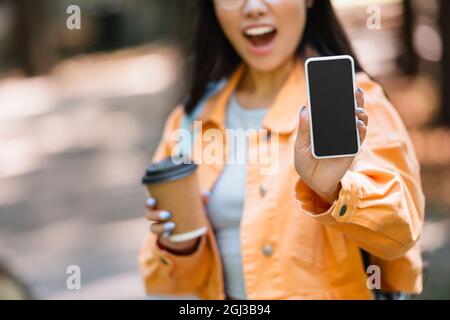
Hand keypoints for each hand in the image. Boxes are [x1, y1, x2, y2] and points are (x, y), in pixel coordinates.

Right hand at [145, 192, 209, 254]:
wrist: (189, 228)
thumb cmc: (188, 209)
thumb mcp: (194, 203)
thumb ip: (200, 198)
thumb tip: (207, 195)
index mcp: (160, 205)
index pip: (149, 203)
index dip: (148, 202)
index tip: (153, 200)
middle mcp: (156, 217)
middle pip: (149, 215)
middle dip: (156, 215)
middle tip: (168, 214)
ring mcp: (159, 227)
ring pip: (153, 228)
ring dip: (161, 227)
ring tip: (172, 225)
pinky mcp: (165, 237)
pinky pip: (161, 237)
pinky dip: (165, 236)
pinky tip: (169, 236)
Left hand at [294, 88, 367, 203]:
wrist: (314, 181)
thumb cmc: (305, 162)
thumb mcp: (301, 145)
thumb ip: (305, 129)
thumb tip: (305, 109)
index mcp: (322, 123)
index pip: (329, 104)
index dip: (332, 91)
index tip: (333, 79)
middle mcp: (336, 126)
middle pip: (346, 107)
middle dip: (350, 96)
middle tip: (351, 87)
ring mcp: (346, 135)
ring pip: (357, 117)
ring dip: (358, 110)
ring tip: (355, 107)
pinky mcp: (353, 146)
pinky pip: (360, 134)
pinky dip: (360, 127)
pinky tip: (357, 123)